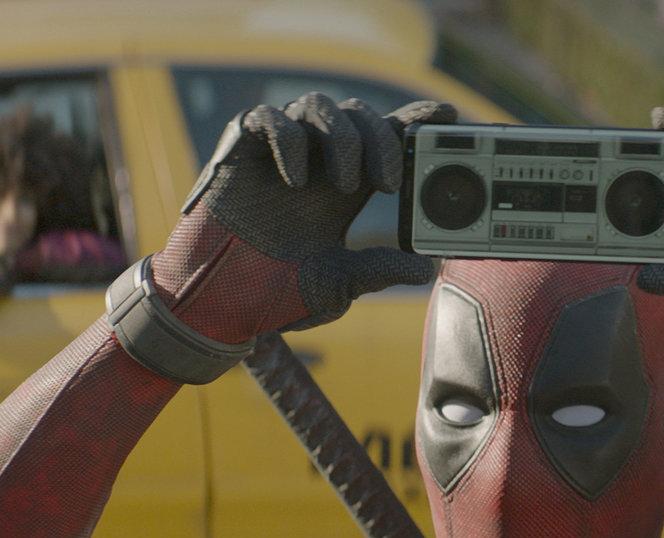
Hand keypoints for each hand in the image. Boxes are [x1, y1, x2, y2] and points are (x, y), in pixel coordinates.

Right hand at [151, 94, 456, 343]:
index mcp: (344, 189)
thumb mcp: (335, 286)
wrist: (215, 305)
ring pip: (321, 106)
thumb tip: (424, 268)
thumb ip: (377, 271)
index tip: (447, 114)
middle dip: (383, 140)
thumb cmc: (272, 295)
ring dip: (343, 140)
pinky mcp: (240, 151)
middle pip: (360, 115)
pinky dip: (290, 142)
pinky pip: (270, 118)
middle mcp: (316, 164)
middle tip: (388, 182)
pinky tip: (294, 181)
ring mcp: (278, 154)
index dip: (415, 122)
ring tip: (343, 185)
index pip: (385, 140)